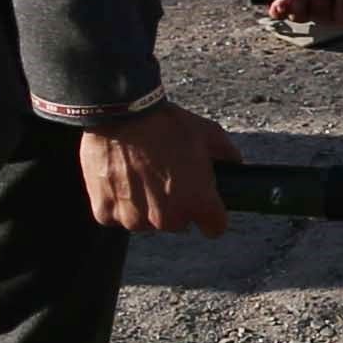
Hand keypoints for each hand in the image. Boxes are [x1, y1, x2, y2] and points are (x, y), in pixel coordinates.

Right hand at [79, 102, 239, 237]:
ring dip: (145, 206)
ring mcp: (135, 219)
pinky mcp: (106, 214)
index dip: (211, 215)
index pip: (214, 228)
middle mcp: (167, 219)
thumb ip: (227, 153)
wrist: (122, 114)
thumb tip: (235, 163)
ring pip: (146, 222)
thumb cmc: (166, 124)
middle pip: (178, 224)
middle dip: (175, 206)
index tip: (204, 206)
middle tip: (167, 178)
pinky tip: (120, 178)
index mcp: (198, 203)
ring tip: (140, 174)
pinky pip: (116, 216)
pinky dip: (118, 202)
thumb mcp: (208, 133)